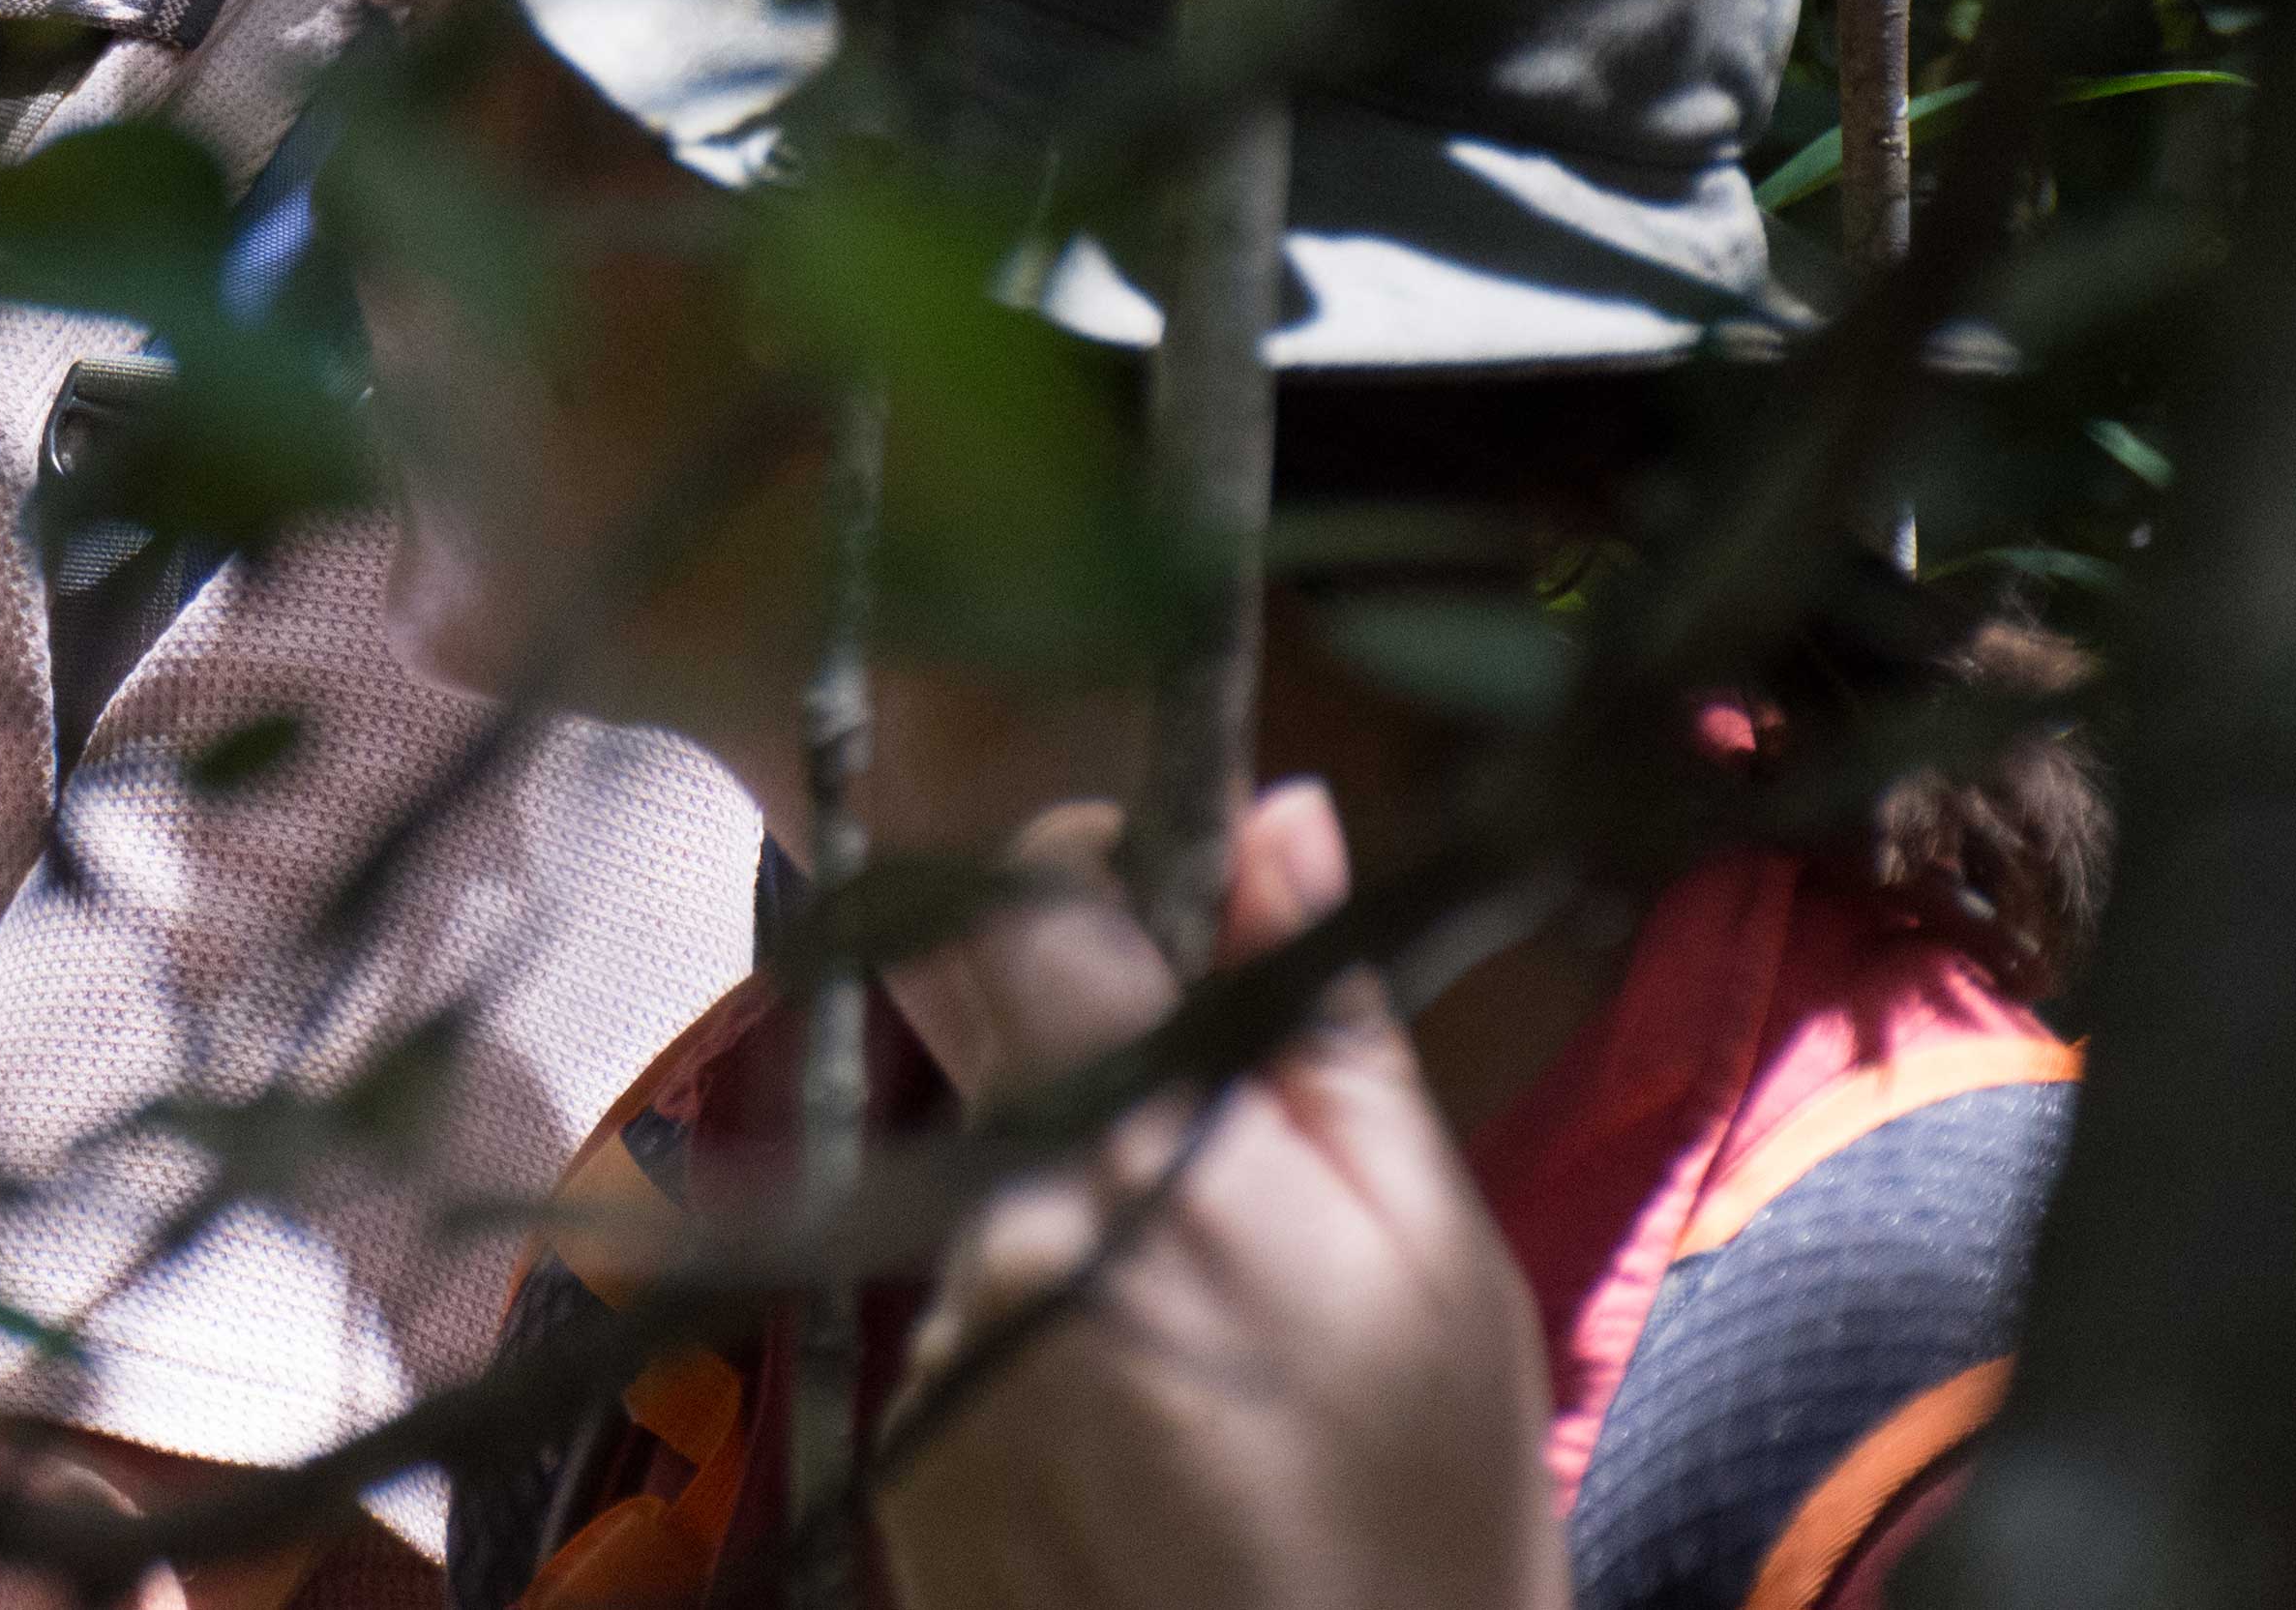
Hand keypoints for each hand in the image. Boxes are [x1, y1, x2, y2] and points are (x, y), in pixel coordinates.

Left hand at [870, 783, 1567, 1609]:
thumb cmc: (1434, 1515)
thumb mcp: (1435, 1254)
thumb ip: (1321, 1024)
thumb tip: (1275, 811)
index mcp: (1135, 1151)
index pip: (1013, 901)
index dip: (1082, 872)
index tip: (1159, 913)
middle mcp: (992, 1229)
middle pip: (1000, 1054)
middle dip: (1106, 1077)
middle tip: (1234, 1196)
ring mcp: (926, 1344)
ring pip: (987, 1196)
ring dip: (1078, 1225)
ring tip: (1211, 1368)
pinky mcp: (892, 1444)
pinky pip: (958, 1322)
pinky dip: (1041, 1345)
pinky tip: (1146, 1443)